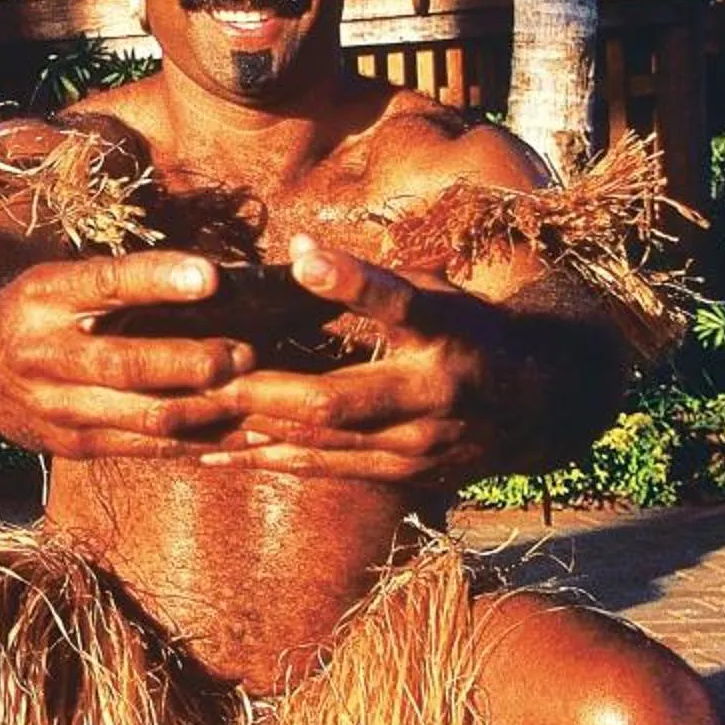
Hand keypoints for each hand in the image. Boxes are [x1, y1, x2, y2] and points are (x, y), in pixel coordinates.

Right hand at [0, 249, 258, 458]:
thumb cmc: (38, 307)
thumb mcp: (59, 277)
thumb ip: (121, 279)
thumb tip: (217, 276)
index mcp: (44, 295)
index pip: (104, 283)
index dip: (157, 280)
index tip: (211, 276)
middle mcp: (46, 354)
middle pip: (125, 364)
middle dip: (191, 363)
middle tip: (247, 353)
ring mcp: (59, 408)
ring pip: (144, 415)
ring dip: (209, 408)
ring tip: (262, 399)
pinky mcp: (76, 446)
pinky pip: (149, 448)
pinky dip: (205, 442)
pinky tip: (252, 437)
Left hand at [194, 231, 534, 482]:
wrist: (537, 408)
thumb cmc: (472, 332)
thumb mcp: (438, 292)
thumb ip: (373, 278)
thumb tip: (300, 248)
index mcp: (448, 331)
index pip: (401, 304)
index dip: (355, 282)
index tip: (306, 261)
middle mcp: (432, 393)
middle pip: (338, 397)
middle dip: (264, 389)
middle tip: (201, 371)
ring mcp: (416, 444)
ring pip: (321, 441)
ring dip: (251, 429)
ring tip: (188, 414)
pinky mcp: (401, 475)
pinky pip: (323, 469)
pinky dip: (267, 459)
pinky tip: (213, 453)